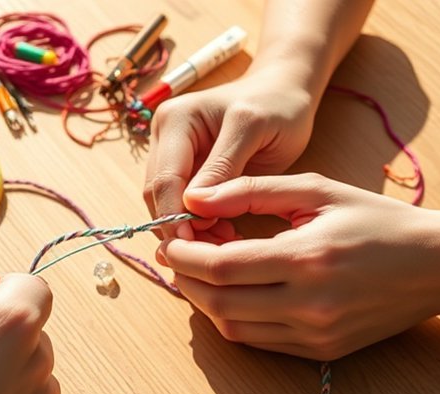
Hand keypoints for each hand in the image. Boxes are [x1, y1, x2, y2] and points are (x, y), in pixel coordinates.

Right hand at [143, 64, 317, 238]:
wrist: (282, 93)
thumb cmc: (276, 105)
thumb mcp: (254, 129)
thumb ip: (223, 166)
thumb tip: (192, 206)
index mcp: (176, 120)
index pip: (163, 180)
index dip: (174, 218)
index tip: (195, 251)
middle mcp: (164, 136)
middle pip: (157, 196)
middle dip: (181, 227)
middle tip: (214, 254)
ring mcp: (169, 153)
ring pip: (165, 205)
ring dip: (190, 229)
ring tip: (225, 243)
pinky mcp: (183, 169)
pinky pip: (181, 204)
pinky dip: (198, 224)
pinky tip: (224, 233)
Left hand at [159, 174, 439, 359]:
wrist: (438, 266)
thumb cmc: (377, 220)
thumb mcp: (316, 190)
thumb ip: (250, 192)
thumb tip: (195, 198)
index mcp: (307, 257)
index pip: (220, 266)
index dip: (185, 256)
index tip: (171, 240)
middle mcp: (309, 304)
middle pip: (218, 303)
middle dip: (186, 281)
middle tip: (176, 258)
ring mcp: (316, 334)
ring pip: (234, 329)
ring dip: (205, 304)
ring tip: (197, 275)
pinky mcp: (322, 352)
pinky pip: (259, 342)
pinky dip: (234, 320)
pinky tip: (230, 295)